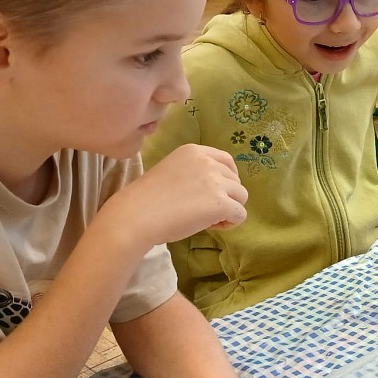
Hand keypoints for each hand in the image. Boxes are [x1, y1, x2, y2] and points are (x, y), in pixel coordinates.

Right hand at [100, 144, 247, 252]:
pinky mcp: (221, 203)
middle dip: (225, 196)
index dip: (225, 180)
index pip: (227, 161)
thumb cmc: (148, 199)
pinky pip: (240, 214)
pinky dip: (230, 223)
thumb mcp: (173, 171)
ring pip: (241, 197)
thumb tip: (217, 188)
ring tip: (207, 219)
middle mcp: (208, 162)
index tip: (213, 193)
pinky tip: (211, 226)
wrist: (136, 216)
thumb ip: (195, 173)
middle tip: (203, 210)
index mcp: (194, 151)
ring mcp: (216, 182)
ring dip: (228, 209)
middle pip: (236, 180)